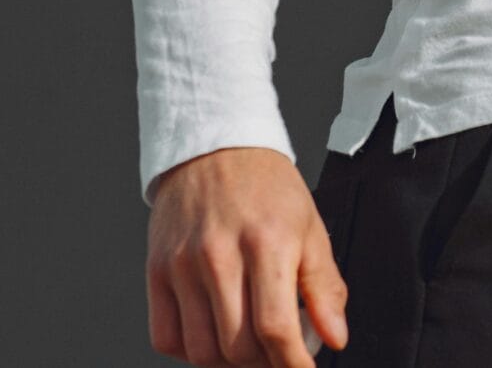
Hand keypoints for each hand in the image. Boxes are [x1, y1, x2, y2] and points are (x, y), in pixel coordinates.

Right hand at [147, 146, 349, 364]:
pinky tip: (211, 333)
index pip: (276, 328)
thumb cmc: (266, 186)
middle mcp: (220, 254)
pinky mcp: (156, 269)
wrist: (215, 146)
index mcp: (267, 242)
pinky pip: (165, 337)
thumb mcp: (310, 227)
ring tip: (246, 344)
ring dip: (228, 361)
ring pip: (201, 350)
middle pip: (237, 347)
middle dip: (264, 363)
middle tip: (276, 351)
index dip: (293, 365)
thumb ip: (324, 287)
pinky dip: (189, 350)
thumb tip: (334, 338)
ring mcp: (182, 264)